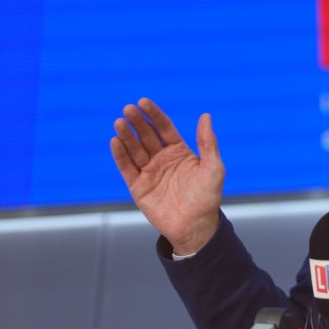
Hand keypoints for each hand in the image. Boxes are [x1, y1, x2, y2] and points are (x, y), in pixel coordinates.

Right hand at [110, 98, 224, 254]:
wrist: (196, 226)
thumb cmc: (208, 197)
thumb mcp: (213, 167)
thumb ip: (208, 142)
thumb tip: (205, 115)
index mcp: (179, 151)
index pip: (163, 128)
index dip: (154, 114)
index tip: (143, 102)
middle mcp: (162, 159)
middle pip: (146, 135)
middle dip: (137, 122)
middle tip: (128, 109)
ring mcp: (149, 172)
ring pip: (134, 149)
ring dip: (126, 136)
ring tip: (120, 123)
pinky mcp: (138, 187)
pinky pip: (127, 168)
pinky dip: (120, 155)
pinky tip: (115, 141)